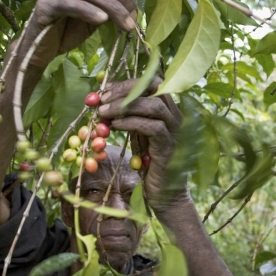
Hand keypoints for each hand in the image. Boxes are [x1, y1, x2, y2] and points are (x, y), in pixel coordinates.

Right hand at [23, 0, 140, 66]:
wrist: (39, 51)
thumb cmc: (66, 33)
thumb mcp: (93, 19)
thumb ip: (108, 8)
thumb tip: (131, 8)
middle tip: (132, 17)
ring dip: (114, 9)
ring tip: (126, 26)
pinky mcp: (48, 6)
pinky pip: (72, 4)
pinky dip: (90, 11)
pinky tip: (101, 20)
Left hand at [98, 79, 188, 213]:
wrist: (164, 193)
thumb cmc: (147, 162)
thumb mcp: (134, 133)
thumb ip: (124, 116)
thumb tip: (100, 101)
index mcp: (167, 108)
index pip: (150, 82)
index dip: (126, 83)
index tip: (104, 91)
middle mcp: (174, 114)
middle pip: (154, 87)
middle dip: (125, 89)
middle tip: (102, 99)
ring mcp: (175, 130)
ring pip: (154, 105)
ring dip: (125, 105)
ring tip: (103, 112)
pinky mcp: (169, 146)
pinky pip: (152, 127)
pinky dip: (131, 123)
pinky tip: (114, 126)